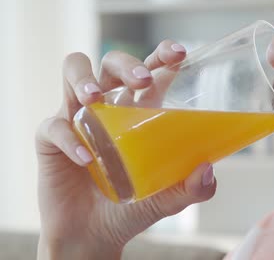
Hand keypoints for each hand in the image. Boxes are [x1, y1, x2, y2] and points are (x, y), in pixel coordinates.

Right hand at [35, 41, 216, 258]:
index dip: (162, 56)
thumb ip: (193, 189)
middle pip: (112, 63)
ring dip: (84, 79)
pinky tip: (85, 157)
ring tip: (96, 98)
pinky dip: (68, 138)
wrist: (95, 235)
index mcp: (139, 111)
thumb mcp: (168, 199)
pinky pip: (54, 125)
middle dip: (127, 64)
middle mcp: (108, 106)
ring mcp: (78, 117)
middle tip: (143, 81)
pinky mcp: (50, 139)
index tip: (179, 54)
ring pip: (74, 72)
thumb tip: (207, 170)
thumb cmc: (132, 208)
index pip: (150, 71)